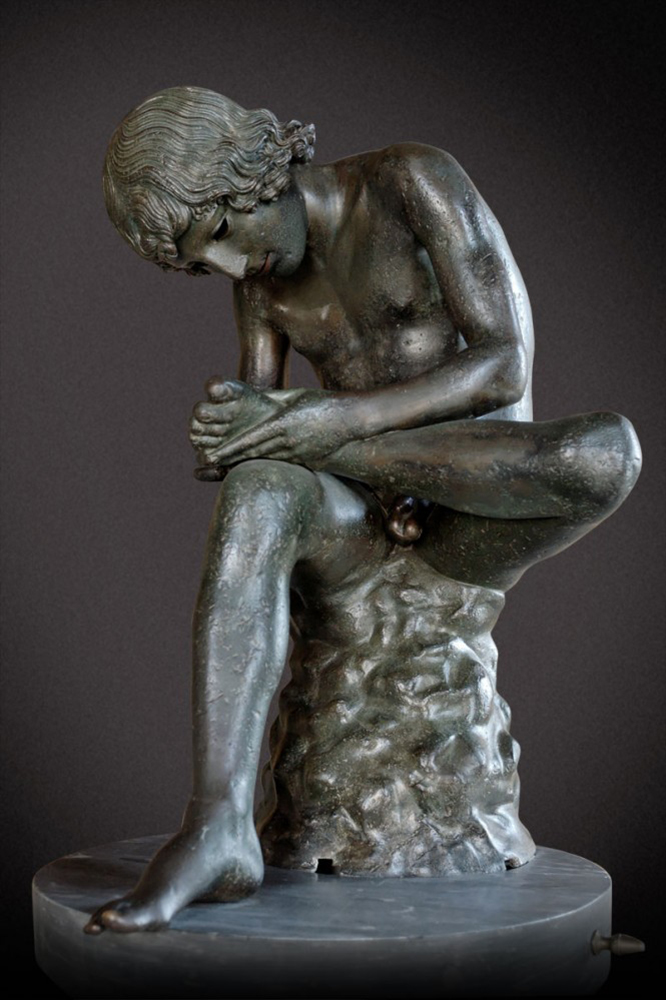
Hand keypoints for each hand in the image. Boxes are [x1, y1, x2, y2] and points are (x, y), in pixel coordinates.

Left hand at [197, 389, 360, 467]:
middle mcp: (289, 441)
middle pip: (254, 453)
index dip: (229, 449)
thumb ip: (274, 400)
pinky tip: (259, 464)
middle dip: (232, 458)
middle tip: (213, 463)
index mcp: (283, 423)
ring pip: (268, 459)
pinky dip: (270, 463)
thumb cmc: (323, 401)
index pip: (249, 440)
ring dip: (249, 462)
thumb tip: (254, 398)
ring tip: (231, 464)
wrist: (352, 418)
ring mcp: (299, 453)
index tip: (213, 455)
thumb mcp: (296, 395)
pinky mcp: (308, 460)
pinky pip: (284, 462)